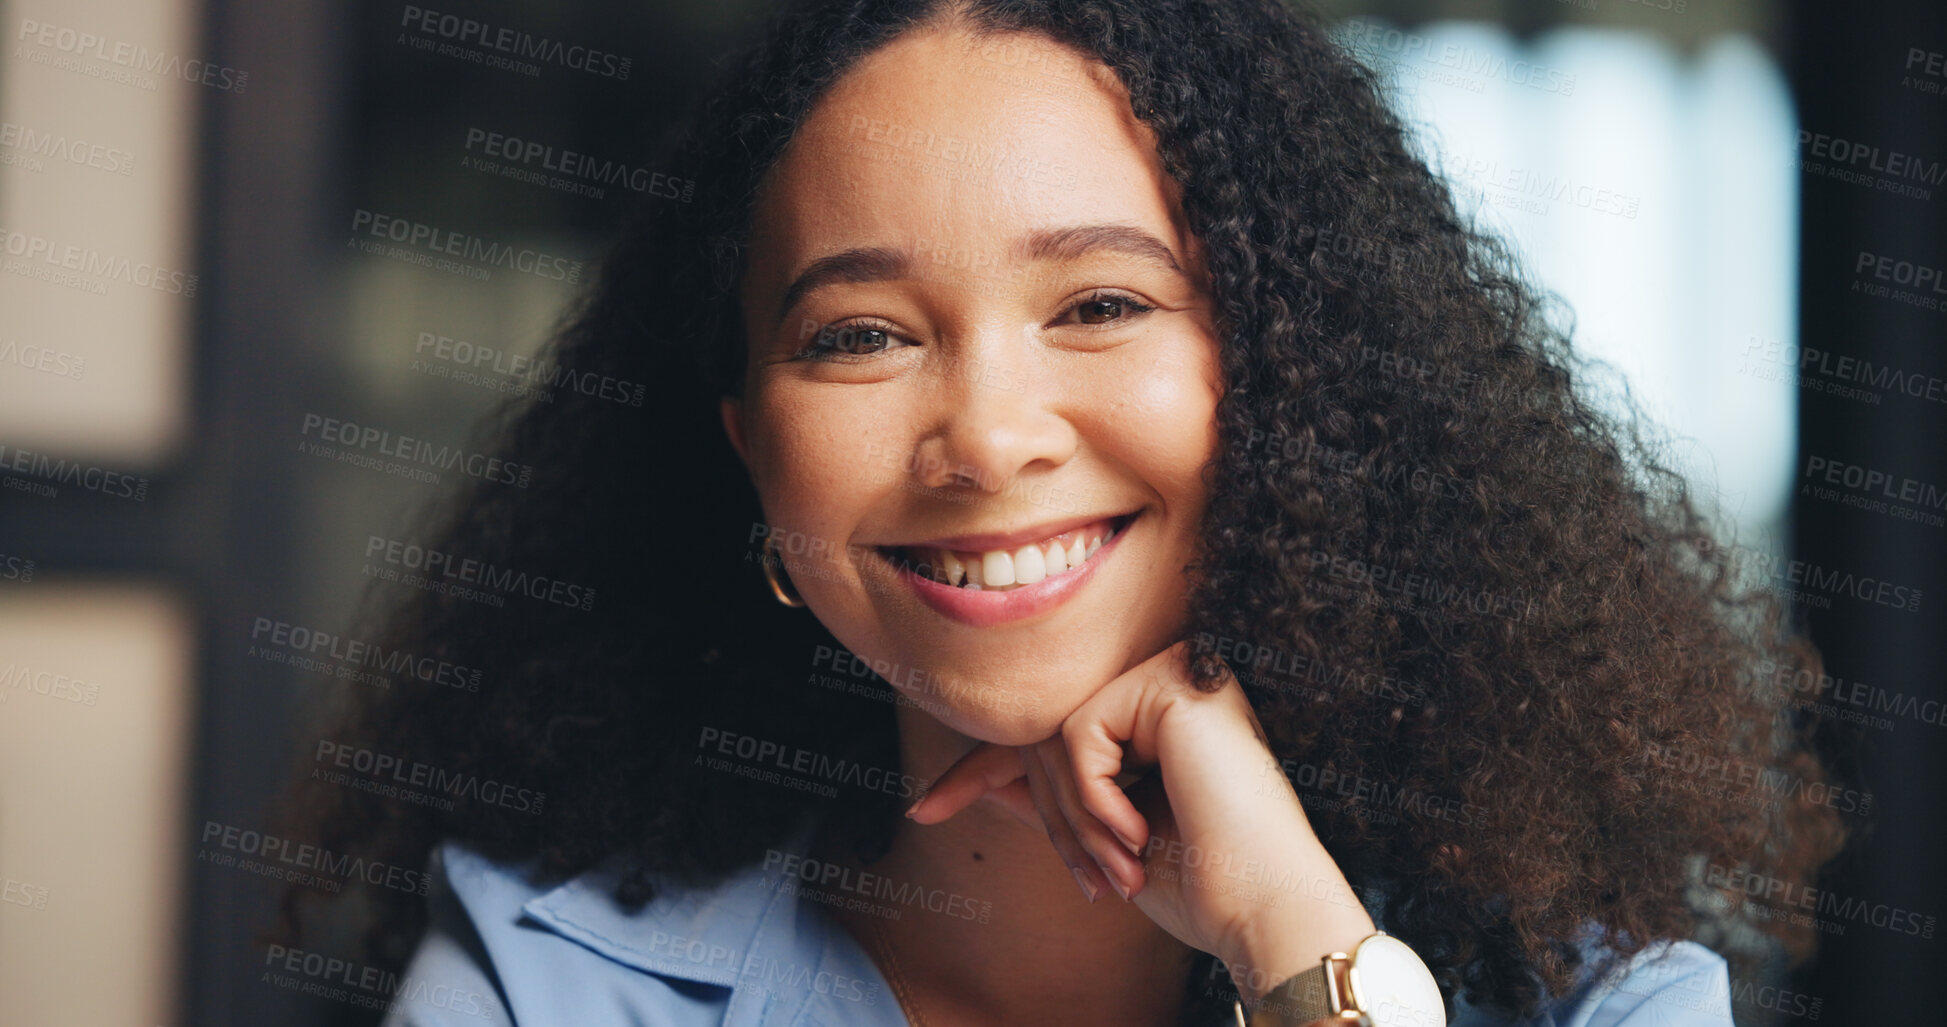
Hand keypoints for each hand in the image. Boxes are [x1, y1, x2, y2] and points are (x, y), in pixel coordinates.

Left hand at [905, 640, 1376, 999]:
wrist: (1263, 905)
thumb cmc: (1202, 883)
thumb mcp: (1106, 838)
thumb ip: (1055, 797)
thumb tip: (986, 776)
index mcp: (1158, 715)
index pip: (1048, 732)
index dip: (976, 772)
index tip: (919, 812)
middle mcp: (1166, 681)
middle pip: (1046, 736)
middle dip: (1054, 823)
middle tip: (1094, 886)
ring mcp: (1172, 674)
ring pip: (1056, 736)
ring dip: (1074, 822)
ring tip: (1119, 874)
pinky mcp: (1170, 682)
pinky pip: (1077, 734)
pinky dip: (1092, 798)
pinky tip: (1137, 833)